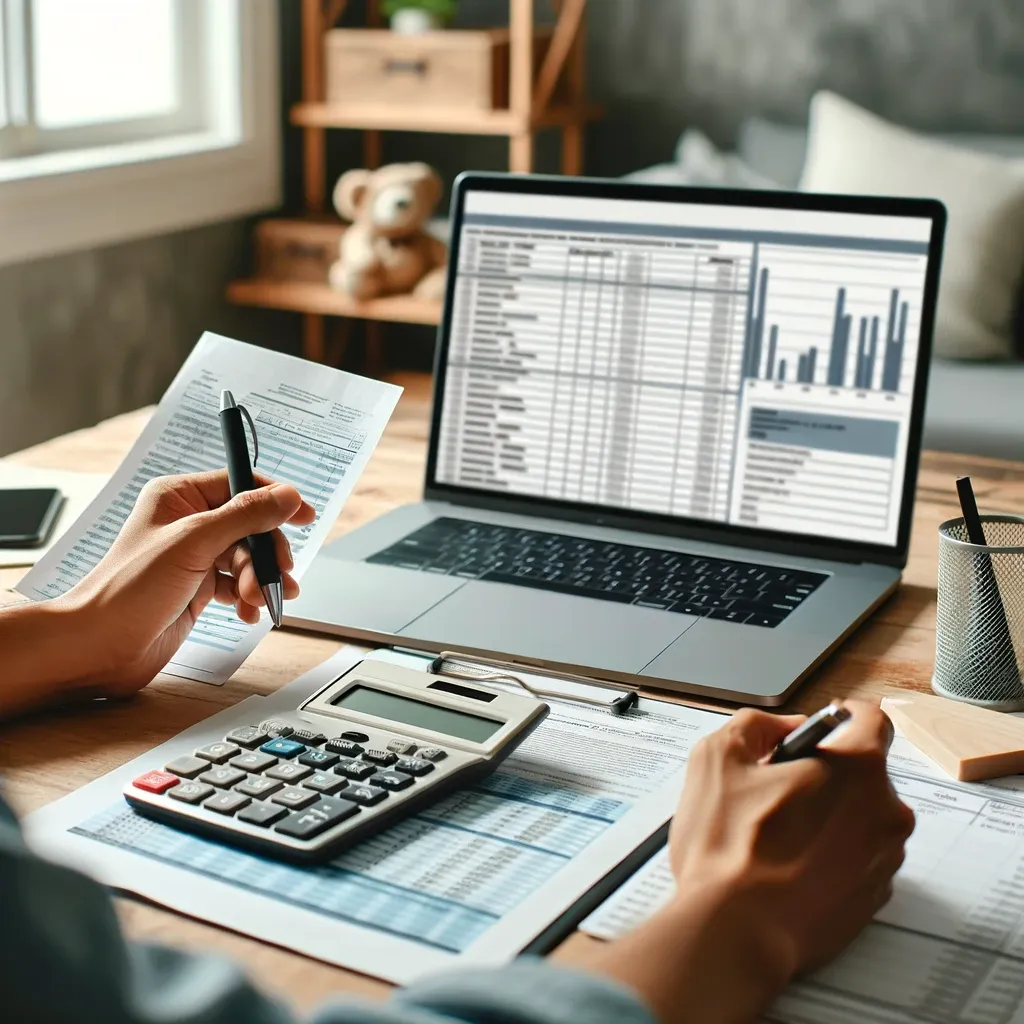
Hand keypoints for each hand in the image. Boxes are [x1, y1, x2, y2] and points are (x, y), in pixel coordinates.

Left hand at [61, 471, 313, 696]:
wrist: (99, 646)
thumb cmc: (128, 590)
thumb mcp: (193, 543)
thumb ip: (245, 516)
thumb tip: (287, 496)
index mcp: (179, 498)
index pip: (240, 485)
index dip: (275, 500)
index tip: (304, 515)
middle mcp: (187, 523)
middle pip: (251, 526)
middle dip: (266, 554)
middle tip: (278, 575)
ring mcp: (193, 556)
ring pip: (247, 558)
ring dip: (259, 580)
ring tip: (259, 600)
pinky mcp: (197, 588)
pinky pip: (238, 585)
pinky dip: (249, 597)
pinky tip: (250, 612)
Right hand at [588, 702, 913, 1023]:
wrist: (737, 931)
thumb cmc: (729, 849)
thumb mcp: (718, 756)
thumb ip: (756, 724)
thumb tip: (782, 727)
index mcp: (857, 768)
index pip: (872, 719)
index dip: (840, 718)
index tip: (817, 731)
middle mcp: (885, 811)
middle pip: (864, 773)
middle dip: (826, 774)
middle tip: (778, 790)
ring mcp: (884, 859)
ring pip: (861, 818)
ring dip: (828, 817)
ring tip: (778, 835)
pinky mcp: (874, 899)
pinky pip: (857, 859)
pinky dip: (831, 855)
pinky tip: (789, 865)